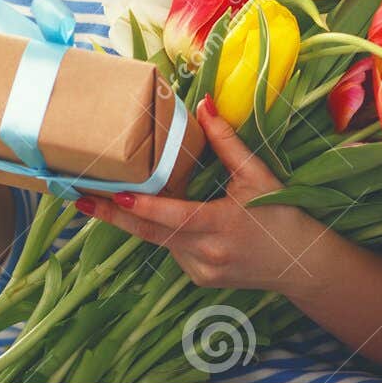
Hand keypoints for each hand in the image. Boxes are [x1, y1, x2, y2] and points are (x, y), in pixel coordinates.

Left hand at [78, 96, 326, 293]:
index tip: (112, 195)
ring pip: (159, 242)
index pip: (172, 217)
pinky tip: (157, 215)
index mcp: (221, 225)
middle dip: (113, 217)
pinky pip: (172, 251)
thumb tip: (203, 104)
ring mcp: (201, 271)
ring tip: (104, 200)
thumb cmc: (281, 214)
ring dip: (137, 221)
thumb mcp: (257, 174)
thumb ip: (226, 142)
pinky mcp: (200, 278)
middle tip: (80, 201)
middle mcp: (207, 253)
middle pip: (150, 234)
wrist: (302, 264)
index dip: (141, 206)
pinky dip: (163, 232)